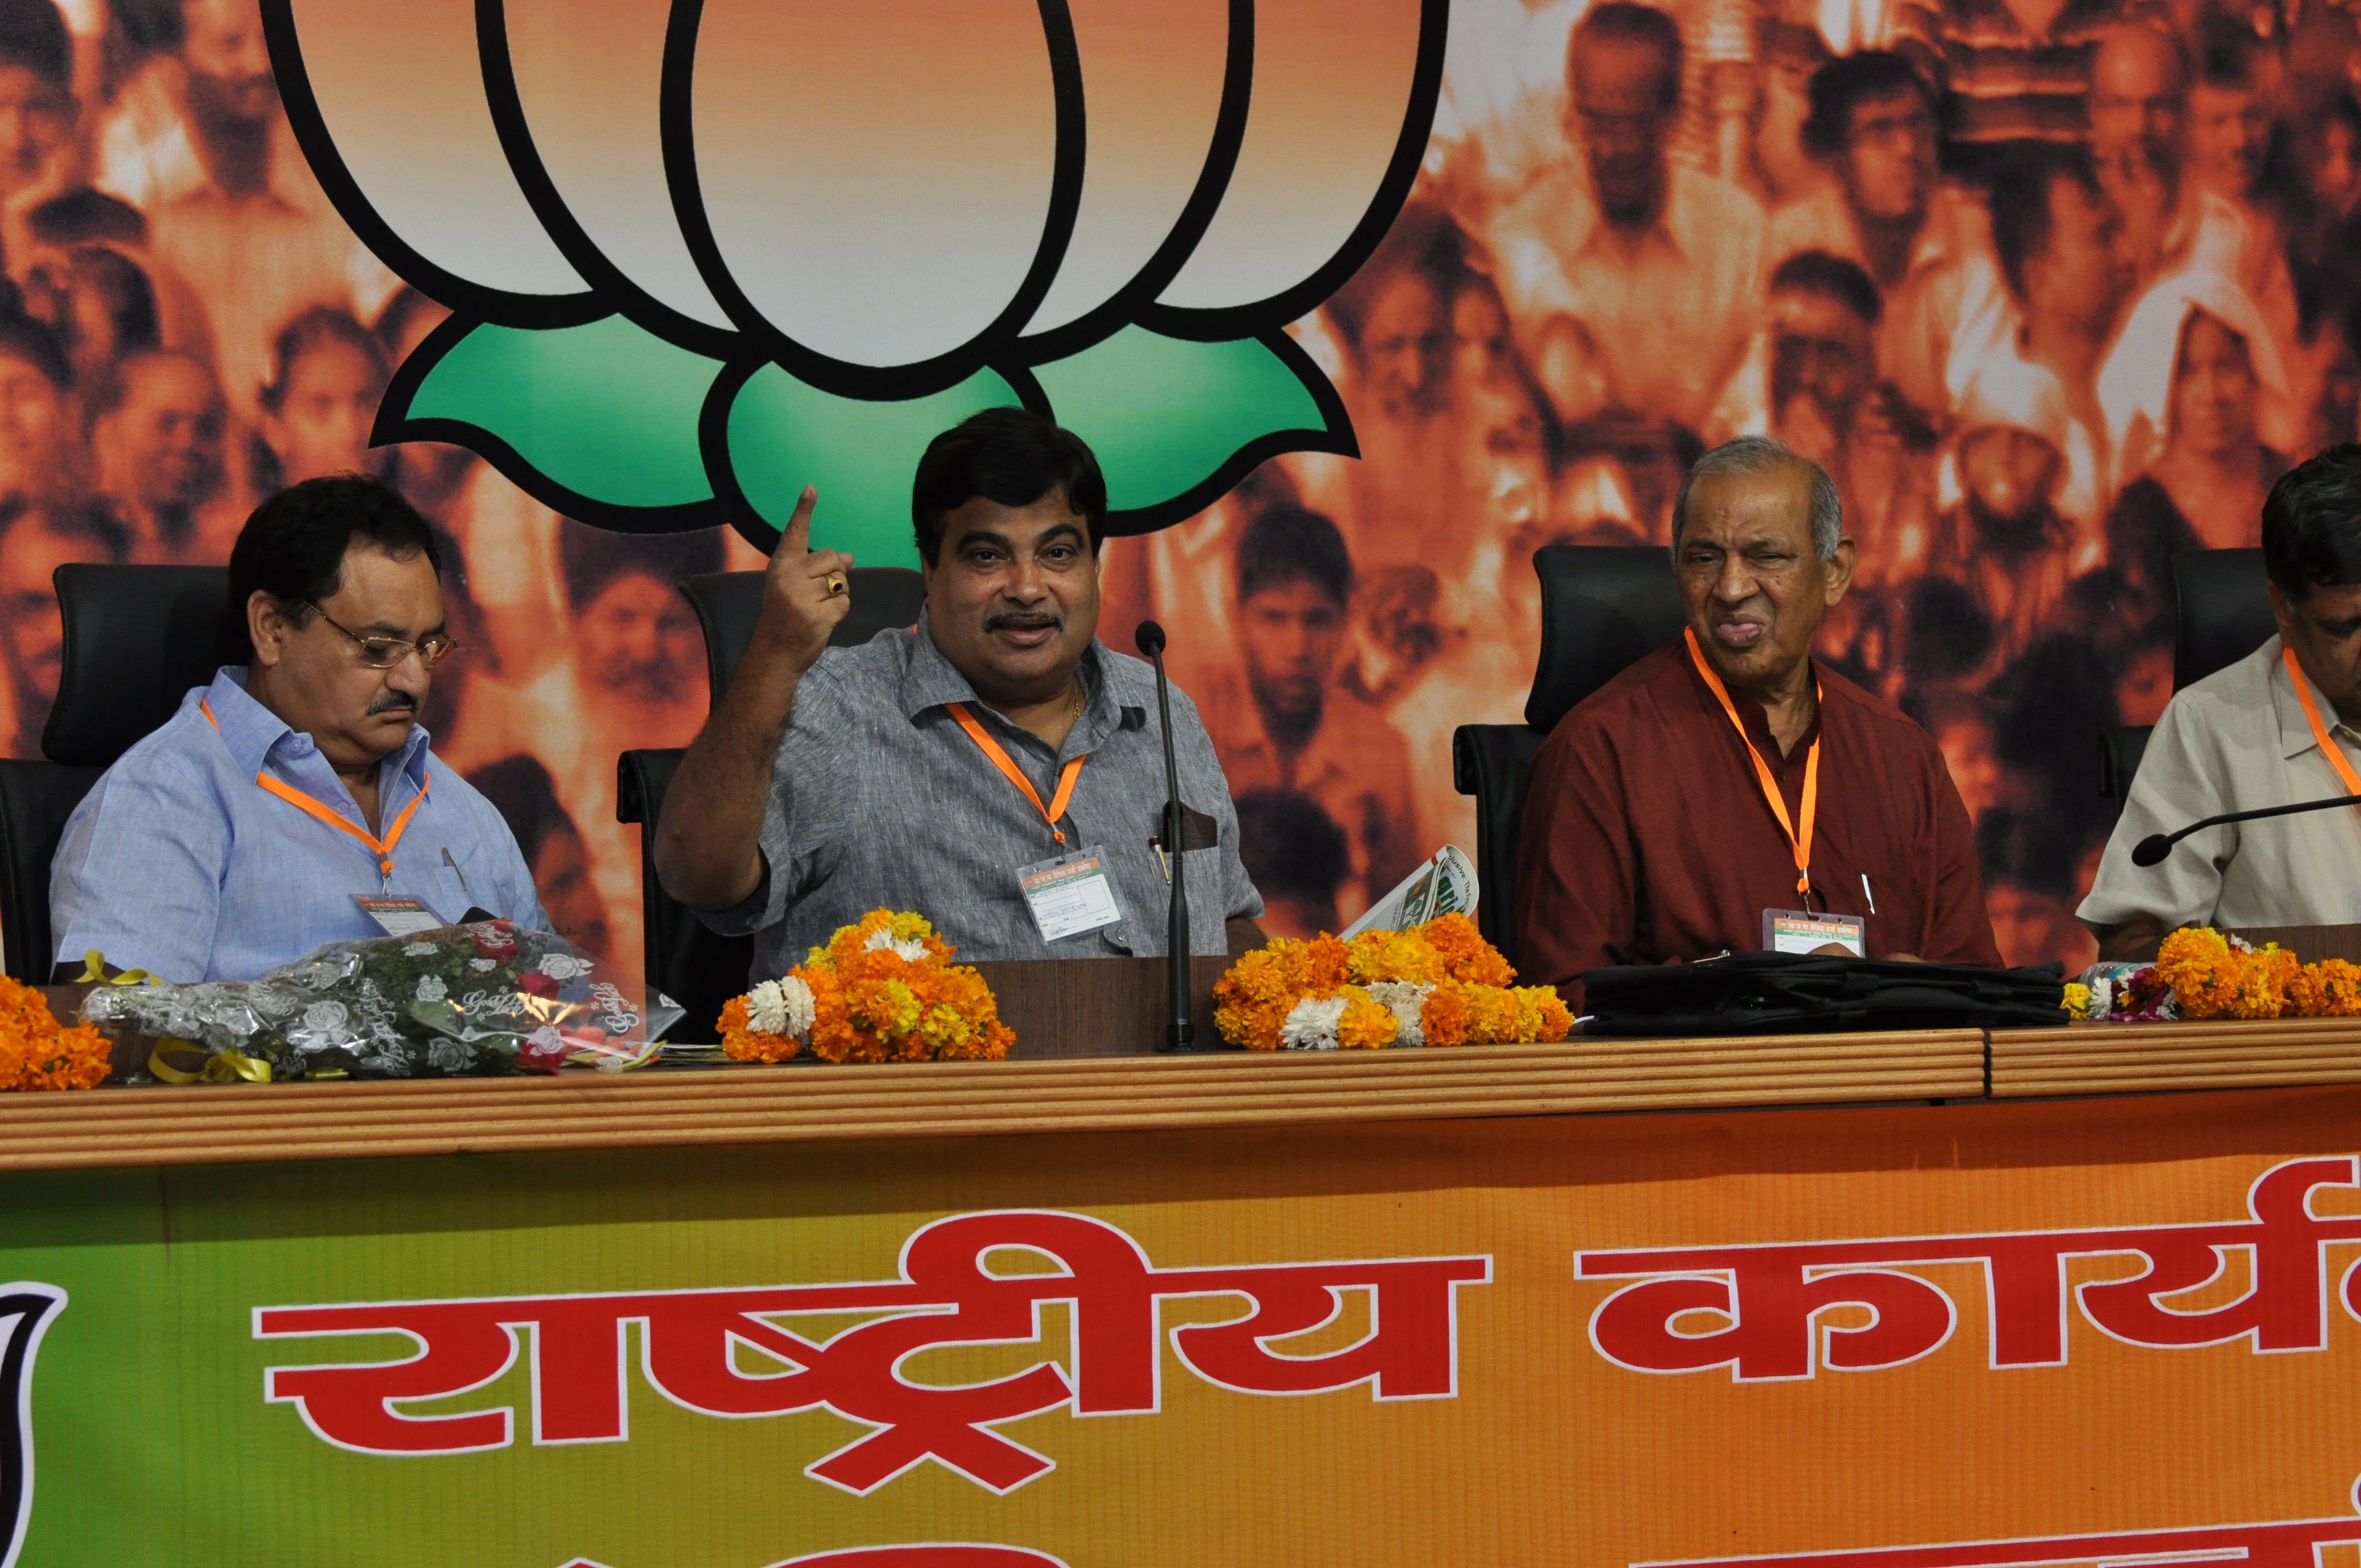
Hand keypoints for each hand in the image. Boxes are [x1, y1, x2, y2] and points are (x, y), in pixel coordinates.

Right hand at [754, 485, 853, 675]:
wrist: (775, 652)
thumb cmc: (786, 615)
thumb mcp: (794, 586)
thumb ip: (817, 569)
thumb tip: (849, 557)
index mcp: (781, 565)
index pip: (794, 533)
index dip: (804, 510)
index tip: (811, 488)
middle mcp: (789, 577)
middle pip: (833, 557)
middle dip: (835, 573)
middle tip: (816, 593)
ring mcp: (801, 597)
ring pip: (841, 581)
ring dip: (838, 594)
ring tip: (817, 606)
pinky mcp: (816, 616)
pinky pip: (844, 603)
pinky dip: (839, 611)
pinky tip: (822, 618)